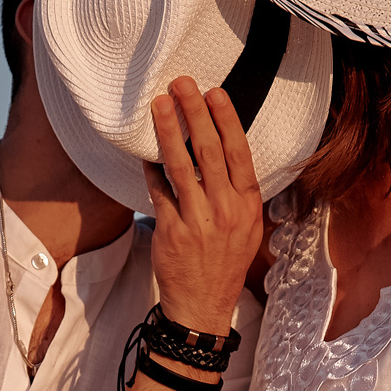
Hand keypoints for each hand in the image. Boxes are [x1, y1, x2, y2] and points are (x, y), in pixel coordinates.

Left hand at [144, 76, 265, 336]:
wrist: (203, 307)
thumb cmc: (224, 263)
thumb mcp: (246, 227)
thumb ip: (237, 192)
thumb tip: (223, 151)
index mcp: (247, 205)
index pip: (238, 153)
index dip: (226, 120)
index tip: (215, 93)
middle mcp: (225, 210)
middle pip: (208, 150)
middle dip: (194, 112)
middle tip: (182, 83)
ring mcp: (197, 221)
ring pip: (180, 164)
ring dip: (168, 130)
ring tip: (159, 103)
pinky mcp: (171, 231)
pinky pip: (158, 190)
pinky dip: (151, 168)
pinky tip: (144, 149)